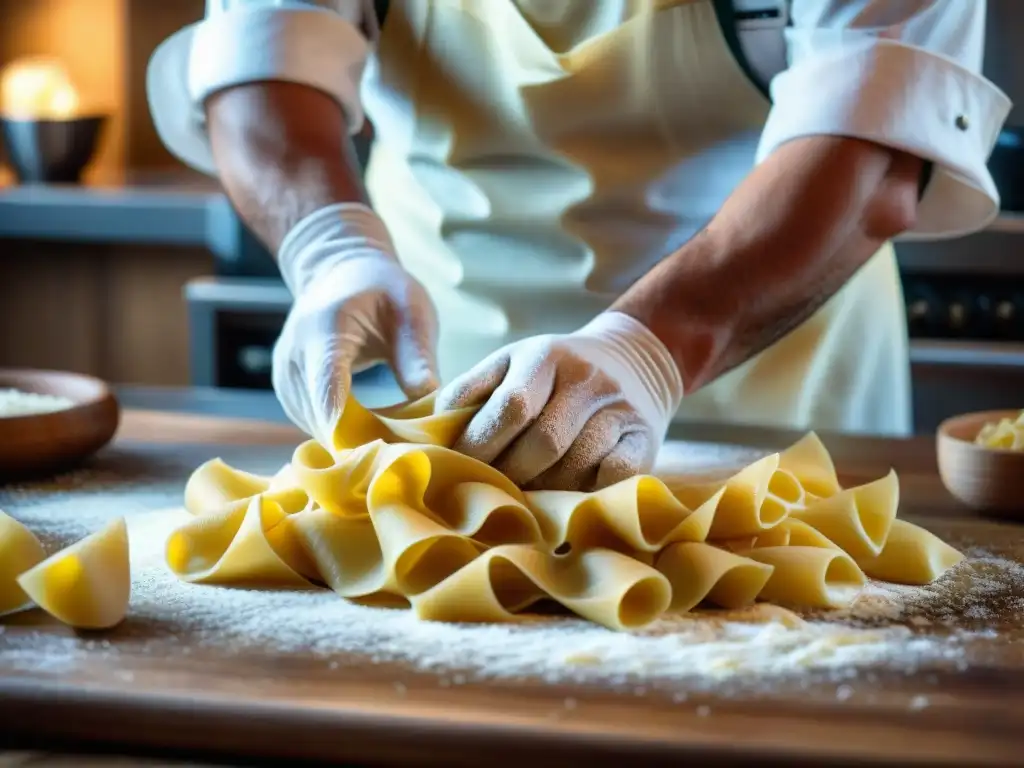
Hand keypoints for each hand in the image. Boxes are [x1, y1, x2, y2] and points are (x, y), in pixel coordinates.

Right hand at [273, 203, 438, 445]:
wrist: (339, 271)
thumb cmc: (382, 288)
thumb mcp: (411, 311)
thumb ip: (417, 356)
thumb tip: (431, 402)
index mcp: (323, 332)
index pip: (327, 392)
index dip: (354, 430)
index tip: (388, 454)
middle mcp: (293, 357)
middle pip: (321, 420)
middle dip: (362, 441)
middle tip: (405, 455)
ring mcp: (284, 376)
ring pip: (315, 428)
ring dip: (351, 439)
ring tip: (392, 442)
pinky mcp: (287, 389)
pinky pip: (312, 423)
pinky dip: (340, 432)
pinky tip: (370, 430)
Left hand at [435, 312, 682, 490]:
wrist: (635, 359)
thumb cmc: (552, 372)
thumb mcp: (510, 363)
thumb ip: (468, 391)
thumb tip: (427, 429)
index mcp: (545, 356)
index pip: (511, 407)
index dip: (482, 444)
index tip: (461, 468)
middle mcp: (587, 378)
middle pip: (544, 443)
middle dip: (510, 475)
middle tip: (491, 491)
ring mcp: (620, 408)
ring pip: (577, 467)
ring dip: (544, 491)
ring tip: (524, 498)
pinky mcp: (645, 437)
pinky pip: (616, 477)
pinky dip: (588, 493)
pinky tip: (568, 497)